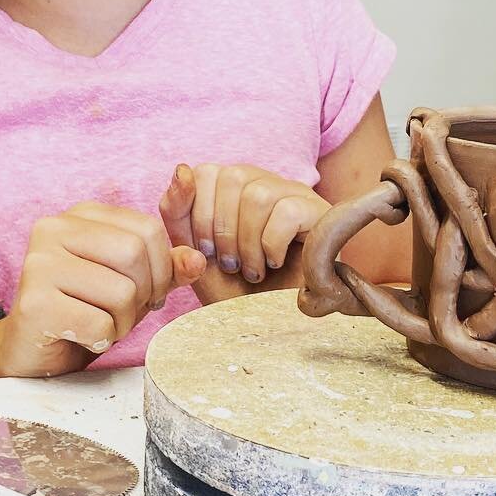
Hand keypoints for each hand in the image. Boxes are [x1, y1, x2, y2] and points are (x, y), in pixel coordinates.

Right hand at [0, 203, 205, 378]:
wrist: (32, 354)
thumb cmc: (85, 312)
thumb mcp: (132, 284)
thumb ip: (166, 267)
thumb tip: (198, 260)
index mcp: (81, 215)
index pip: (148, 228)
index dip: (161, 267)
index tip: (146, 291)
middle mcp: (54, 228)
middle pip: (135, 254)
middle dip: (144, 293)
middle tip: (123, 312)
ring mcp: (39, 263)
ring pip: (122, 291)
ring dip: (123, 321)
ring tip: (100, 324)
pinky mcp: (34, 303)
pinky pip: (100, 323)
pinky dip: (102, 339)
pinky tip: (82, 336)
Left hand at [159, 164, 328, 297]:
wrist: (275, 327)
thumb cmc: (235, 289)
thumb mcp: (194, 252)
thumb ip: (177, 211)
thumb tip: (181, 169)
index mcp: (231, 187)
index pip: (205, 173)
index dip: (198, 215)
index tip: (206, 252)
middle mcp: (263, 180)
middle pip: (230, 178)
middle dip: (221, 231)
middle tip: (230, 265)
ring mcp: (293, 192)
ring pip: (258, 195)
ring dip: (247, 243)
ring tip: (252, 270)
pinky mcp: (317, 211)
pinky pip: (286, 211)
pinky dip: (272, 245)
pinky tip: (275, 263)